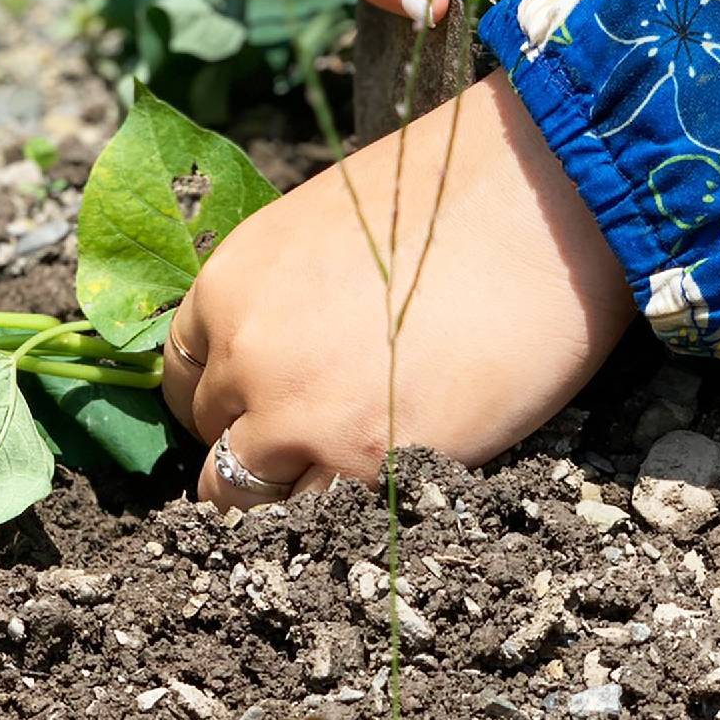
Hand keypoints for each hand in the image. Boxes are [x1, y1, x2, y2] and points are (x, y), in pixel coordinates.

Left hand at [160, 72, 634, 505]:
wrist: (541, 203)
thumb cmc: (449, 198)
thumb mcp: (317, 231)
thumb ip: (277, 297)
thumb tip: (271, 351)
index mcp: (226, 286)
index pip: (179, 374)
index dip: (216, 398)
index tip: (247, 411)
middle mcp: (245, 356)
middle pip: (213, 438)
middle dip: (250, 446)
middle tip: (309, 441)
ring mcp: (298, 418)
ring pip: (245, 496)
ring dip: (284, 494)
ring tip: (343, 474)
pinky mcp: (367, 466)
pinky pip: (318, 521)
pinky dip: (338, 516)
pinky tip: (381, 487)